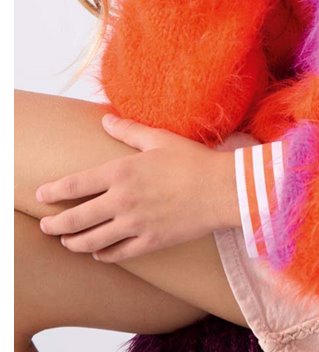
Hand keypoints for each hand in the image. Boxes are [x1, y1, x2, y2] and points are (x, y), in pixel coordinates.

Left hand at [35, 114, 251, 263]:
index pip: (75, 185)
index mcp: (122, 172)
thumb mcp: (159, 139)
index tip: (42, 195)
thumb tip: (105, 119)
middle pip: (76, 219)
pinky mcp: (149, 242)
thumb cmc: (192, 160)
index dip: (53, 192)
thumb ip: (129, 131)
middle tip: (46, 226)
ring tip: (68, 241)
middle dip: (55, 225)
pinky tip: (99, 253)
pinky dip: (103, 255)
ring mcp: (135, 225)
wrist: (221, 190)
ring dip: (74, 243)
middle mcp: (123, 201)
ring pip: (92, 242)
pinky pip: (117, 255)